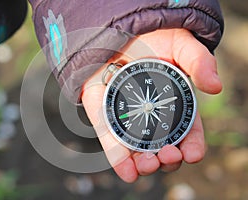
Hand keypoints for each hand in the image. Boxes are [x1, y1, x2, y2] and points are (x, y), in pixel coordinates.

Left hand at [81, 29, 221, 182]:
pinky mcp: (104, 115)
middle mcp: (152, 116)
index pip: (186, 132)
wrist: (116, 29)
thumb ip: (198, 61)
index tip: (193, 153)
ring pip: (138, 149)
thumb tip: (214, 86)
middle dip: (168, 158)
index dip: (192, 145)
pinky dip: (119, 158)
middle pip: (162, 146)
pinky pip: (110, 139)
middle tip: (169, 156)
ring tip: (149, 165)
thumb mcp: (180, 43)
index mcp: (174, 105)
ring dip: (145, 164)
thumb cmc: (152, 37)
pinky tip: (128, 171)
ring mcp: (127, 117)